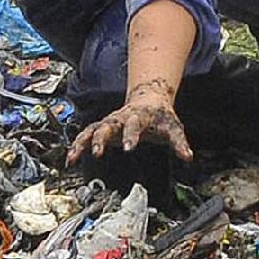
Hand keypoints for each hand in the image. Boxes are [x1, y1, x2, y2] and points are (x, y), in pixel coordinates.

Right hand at [66, 84, 192, 164]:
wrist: (149, 99)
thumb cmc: (160, 117)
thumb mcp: (173, 128)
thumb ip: (179, 143)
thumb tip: (188, 157)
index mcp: (138, 117)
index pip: (134, 125)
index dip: (131, 136)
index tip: (128, 148)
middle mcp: (120, 118)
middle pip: (107, 126)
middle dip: (101, 139)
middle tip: (97, 153)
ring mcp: (109, 122)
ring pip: (92, 130)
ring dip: (82, 143)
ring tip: (73, 158)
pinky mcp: (102, 128)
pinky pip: (86, 135)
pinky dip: (77, 146)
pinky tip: (70, 159)